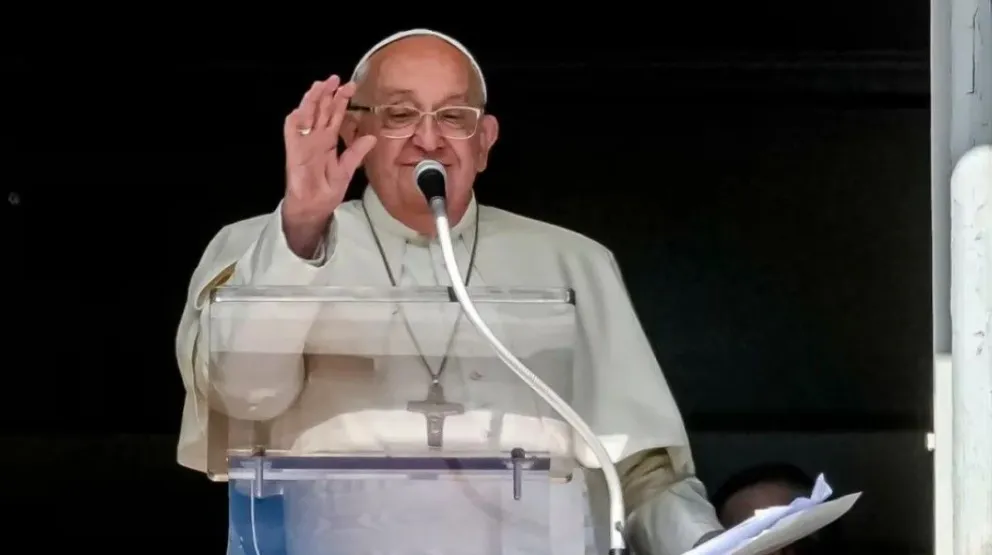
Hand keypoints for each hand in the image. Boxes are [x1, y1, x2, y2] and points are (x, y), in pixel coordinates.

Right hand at [281, 75, 376, 252]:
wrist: (314, 208)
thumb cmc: (326, 190)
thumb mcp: (346, 170)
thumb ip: (356, 153)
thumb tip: (372, 137)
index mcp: (328, 141)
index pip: (335, 116)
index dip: (341, 101)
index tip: (350, 86)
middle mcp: (315, 138)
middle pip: (321, 111)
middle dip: (327, 94)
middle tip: (336, 78)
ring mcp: (304, 143)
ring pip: (306, 116)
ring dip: (311, 101)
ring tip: (319, 86)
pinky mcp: (294, 152)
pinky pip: (292, 133)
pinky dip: (295, 120)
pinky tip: (301, 109)